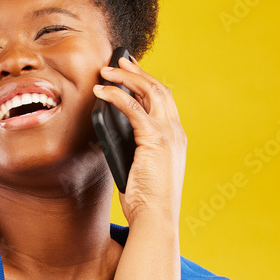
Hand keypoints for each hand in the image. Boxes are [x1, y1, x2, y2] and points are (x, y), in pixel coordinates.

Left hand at [93, 54, 185, 227]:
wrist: (156, 218)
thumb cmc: (146, 201)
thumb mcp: (140, 169)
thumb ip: (133, 149)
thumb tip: (111, 134)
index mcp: (175, 139)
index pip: (164, 102)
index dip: (148, 84)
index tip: (132, 74)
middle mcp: (176, 132)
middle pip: (159, 90)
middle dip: (139, 72)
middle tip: (120, 61)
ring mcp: (168, 134)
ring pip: (149, 92)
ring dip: (127, 77)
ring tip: (107, 70)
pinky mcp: (155, 140)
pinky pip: (133, 108)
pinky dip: (117, 95)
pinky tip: (102, 91)